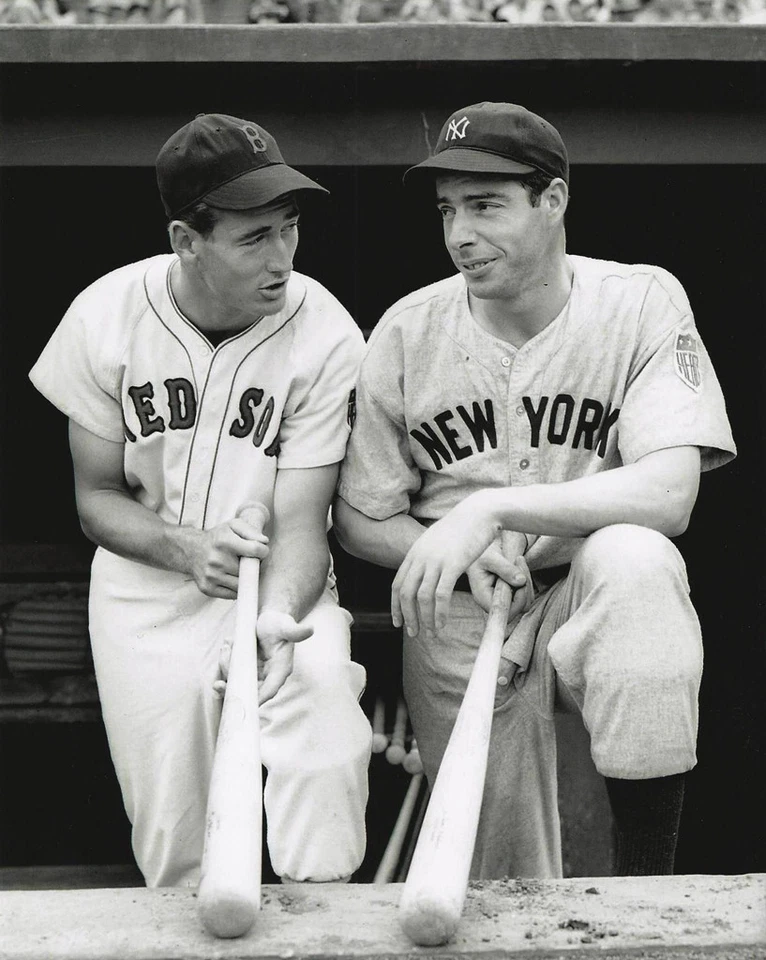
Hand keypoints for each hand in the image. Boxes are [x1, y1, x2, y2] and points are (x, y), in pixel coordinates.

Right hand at [187, 516, 268, 598]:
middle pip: (249, 570)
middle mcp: (216, 560)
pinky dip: (235, 588)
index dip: (263, 551)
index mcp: (224, 542)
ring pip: (242, 584)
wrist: (191, 550)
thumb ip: (251, 531)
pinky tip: (230, 577)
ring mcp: (211, 576)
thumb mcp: (233, 526)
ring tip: (238, 568)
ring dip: (244, 578)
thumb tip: (264, 542)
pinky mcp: (208, 588)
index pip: (255, 551)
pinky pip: (232, 594)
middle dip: (253, 566)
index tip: (260, 551)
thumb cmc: (217, 538)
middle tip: (247, 561)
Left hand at [214, 609, 312, 704]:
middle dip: (232, 688)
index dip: (256, 698)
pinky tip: (226, 646)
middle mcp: (269, 676)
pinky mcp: (247, 669)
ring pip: (237, 680)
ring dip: (226, 667)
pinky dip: (226, 661)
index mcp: (281, 669)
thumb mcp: (286, 625)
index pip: (270, 689)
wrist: (271, 618)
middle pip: (249, 690)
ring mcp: (257, 673)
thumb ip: (296, 631)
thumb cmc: (280, 622)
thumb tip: (310, 629)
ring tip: (226, 646)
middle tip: (217, 684)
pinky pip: (232, 671)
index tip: (241, 702)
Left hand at [391, 494, 509, 636]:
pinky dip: (440, 613)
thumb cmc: (461, 528)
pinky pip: (441, 595)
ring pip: (422, 597)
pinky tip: (442, 624)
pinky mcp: (453, 564)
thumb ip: (426, 556)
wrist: (478, 512)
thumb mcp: (436, 540)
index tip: (397, 622)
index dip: (395, 606)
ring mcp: (436, 561)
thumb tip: (422, 569)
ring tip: (430, 633)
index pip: (397, 585)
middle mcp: (421, 557)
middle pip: (406, 594)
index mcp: (414, 553)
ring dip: (425, 619)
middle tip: (413, 633)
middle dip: (407, 617)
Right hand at [466, 539, 528, 612]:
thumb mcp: (490, 558)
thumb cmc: (481, 554)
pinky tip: (519, 564)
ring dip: (527, 579)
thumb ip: (505, 569)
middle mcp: (494, 602)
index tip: (520, 579)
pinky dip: (527, 578)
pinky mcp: (512, 594)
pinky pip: (527, 593)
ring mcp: (504, 599)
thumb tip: (521, 581)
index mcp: (483, 597)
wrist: (483, 548)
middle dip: (524, 585)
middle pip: (519, 607)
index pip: (504, 610)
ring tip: (518, 560)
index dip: (517, 599)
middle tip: (518, 561)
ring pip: (526, 600)